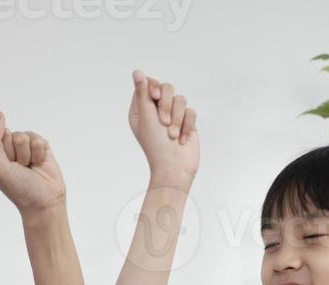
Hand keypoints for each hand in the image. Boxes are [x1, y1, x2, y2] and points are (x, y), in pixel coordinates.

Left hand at [0, 111, 66, 213]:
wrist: (44, 200)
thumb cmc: (18, 188)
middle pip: (0, 131)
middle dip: (10, 151)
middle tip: (15, 167)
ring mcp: (17, 144)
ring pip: (19, 135)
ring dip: (25, 154)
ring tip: (27, 167)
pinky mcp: (35, 143)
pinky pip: (35, 137)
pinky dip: (37, 153)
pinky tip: (37, 164)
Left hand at [129, 70, 198, 184]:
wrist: (174, 168)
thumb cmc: (155, 145)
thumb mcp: (146, 116)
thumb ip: (143, 93)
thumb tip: (137, 72)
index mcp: (141, 109)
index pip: (147, 84)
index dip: (153, 86)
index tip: (156, 96)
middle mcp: (157, 110)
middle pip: (167, 88)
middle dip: (167, 105)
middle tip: (163, 122)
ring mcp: (173, 116)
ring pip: (180, 99)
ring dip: (177, 118)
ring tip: (172, 135)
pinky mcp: (187, 122)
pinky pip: (191, 111)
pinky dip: (187, 125)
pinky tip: (182, 140)